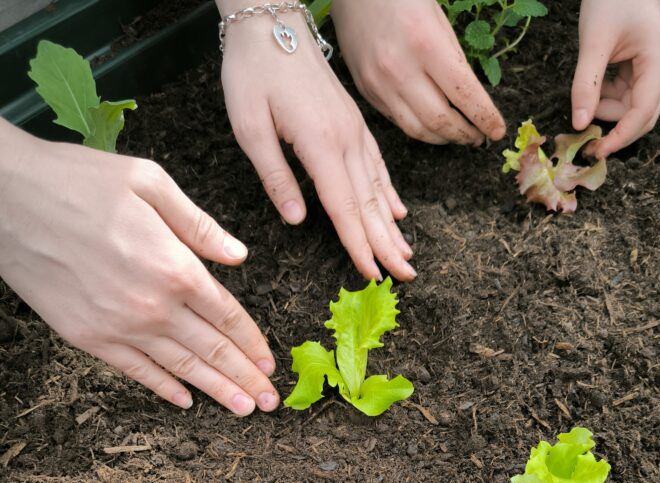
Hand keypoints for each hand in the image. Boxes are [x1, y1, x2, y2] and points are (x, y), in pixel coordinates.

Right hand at [0, 123, 278, 414]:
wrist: (6, 201)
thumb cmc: (77, 181)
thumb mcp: (149, 182)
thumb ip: (199, 225)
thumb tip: (238, 256)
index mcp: (175, 267)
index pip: (228, 315)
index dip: (253, 343)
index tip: (270, 363)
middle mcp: (154, 306)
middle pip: (213, 351)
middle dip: (246, 379)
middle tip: (270, 403)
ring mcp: (121, 327)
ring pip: (182, 369)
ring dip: (217, 392)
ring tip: (244, 410)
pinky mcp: (90, 338)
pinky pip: (138, 372)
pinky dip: (165, 388)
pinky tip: (186, 401)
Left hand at [218, 6, 413, 281]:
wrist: (272, 23)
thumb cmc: (253, 73)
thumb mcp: (250, 128)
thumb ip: (276, 177)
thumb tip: (297, 220)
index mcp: (320, 145)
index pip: (343, 208)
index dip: (359, 245)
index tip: (372, 273)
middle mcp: (345, 141)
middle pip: (369, 205)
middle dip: (387, 245)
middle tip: (406, 277)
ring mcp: (354, 131)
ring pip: (378, 188)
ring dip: (393, 225)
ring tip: (407, 254)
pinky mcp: (353, 123)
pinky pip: (377, 165)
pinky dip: (389, 192)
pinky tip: (398, 212)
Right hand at [331, 0, 505, 145]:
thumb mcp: (437, 17)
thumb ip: (453, 58)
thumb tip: (470, 100)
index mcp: (425, 43)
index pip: (464, 94)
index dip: (484, 118)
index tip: (497, 130)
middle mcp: (400, 69)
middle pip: (440, 120)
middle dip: (465, 134)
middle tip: (478, 137)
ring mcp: (379, 84)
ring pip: (418, 130)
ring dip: (443, 138)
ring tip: (458, 136)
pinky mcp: (367, 92)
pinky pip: (398, 121)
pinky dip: (420, 128)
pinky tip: (432, 125)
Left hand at [572, 0, 659, 158]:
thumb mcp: (593, 42)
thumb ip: (585, 85)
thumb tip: (579, 124)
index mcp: (659, 58)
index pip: (643, 111)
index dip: (621, 136)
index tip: (597, 151)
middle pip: (644, 115)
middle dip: (616, 129)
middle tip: (587, 142)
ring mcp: (657, 65)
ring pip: (634, 107)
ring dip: (609, 111)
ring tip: (587, 96)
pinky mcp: (645, 65)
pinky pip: (628, 94)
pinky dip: (609, 98)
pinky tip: (595, 87)